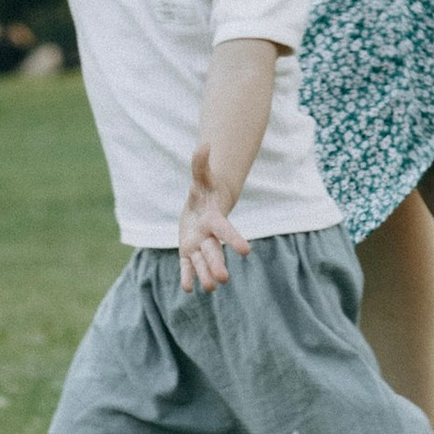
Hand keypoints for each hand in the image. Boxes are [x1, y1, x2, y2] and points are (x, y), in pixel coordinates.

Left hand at [177, 149, 251, 294]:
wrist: (204, 204)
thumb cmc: (205, 189)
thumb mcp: (201, 176)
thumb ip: (200, 163)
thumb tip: (204, 144)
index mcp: (214, 218)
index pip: (224, 229)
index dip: (234, 239)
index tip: (246, 251)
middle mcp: (208, 235)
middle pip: (214, 251)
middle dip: (218, 264)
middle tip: (223, 279)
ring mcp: (199, 244)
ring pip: (202, 262)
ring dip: (205, 274)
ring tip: (210, 289)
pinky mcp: (188, 251)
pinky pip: (187, 266)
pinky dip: (187, 276)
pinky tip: (187, 289)